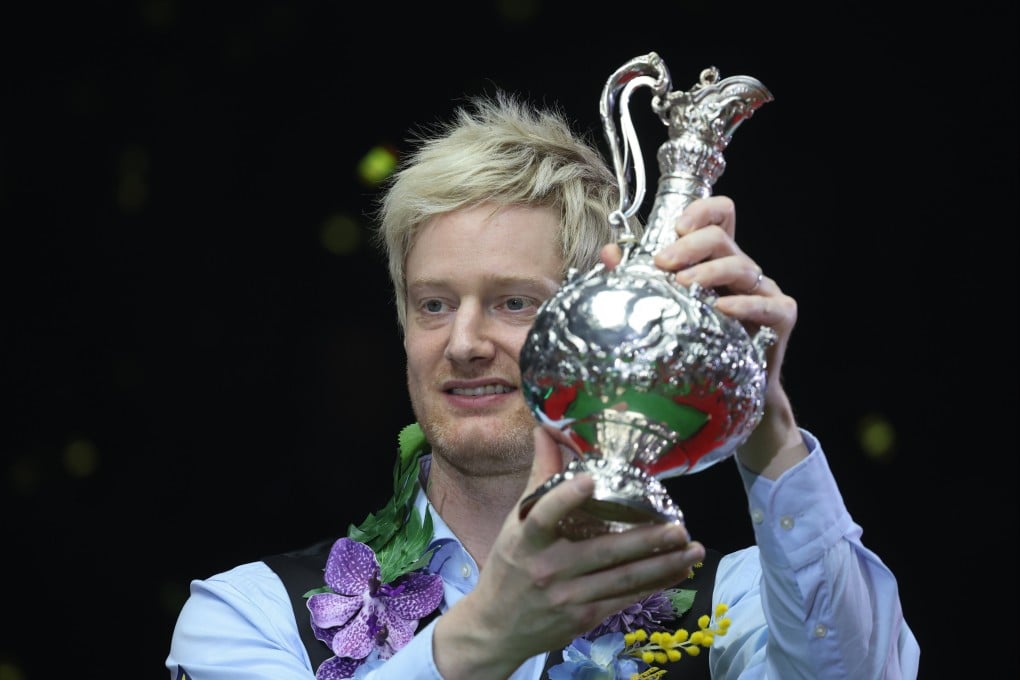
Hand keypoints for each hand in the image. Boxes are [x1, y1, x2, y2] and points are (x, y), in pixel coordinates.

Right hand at [433, 425, 703, 677]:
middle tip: (680, 527)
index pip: (543, 515)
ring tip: (693, 549)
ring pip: (623, 579)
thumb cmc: (510, 566)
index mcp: (527, 540)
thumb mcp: (516, 523)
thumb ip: (539, 477)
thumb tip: (546, 430)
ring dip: (662, 565)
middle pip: (603, 552)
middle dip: (646, 541)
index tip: (590, 479)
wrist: (496, 628)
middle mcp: (549, 568)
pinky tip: (678, 571)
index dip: (565, 497)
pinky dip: (654, 584)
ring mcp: (569, 596)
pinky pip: (625, 598)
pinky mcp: (584, 617)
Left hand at [600, 195, 805, 476]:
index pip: (720, 215)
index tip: (675, 226)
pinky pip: (766, 304)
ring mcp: (764, 291)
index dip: (702, 211)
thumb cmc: (690, 348)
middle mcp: (742, 269)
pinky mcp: (781, 316)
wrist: (724, 399)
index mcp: (716, 260)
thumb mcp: (662, 310)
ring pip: (740, 266)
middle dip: (690, 245)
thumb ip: (634, 279)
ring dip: (708, 271)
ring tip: (681, 284)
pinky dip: (744, 304)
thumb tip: (608, 253)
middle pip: (722, 238)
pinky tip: (721, 309)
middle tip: (661, 263)